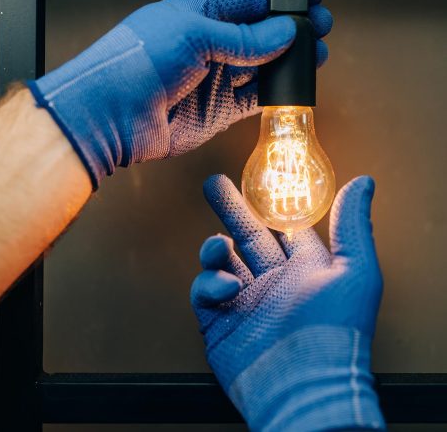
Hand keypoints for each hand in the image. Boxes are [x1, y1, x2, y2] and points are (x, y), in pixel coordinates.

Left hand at [27, 0, 331, 188]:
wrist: (112, 115)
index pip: (249, 0)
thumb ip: (243, 38)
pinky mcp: (216, 111)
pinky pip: (253, 100)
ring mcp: (213, 80)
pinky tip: (291, 88)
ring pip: (260, 69)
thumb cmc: (138, 62)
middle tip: (319, 29)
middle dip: (291, 32)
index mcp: (199, 14)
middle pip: (259, 35)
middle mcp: (208, 46)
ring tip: (314, 58)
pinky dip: (273, 95)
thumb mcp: (195, 35)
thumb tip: (284, 31)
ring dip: (286, 64)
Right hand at [191, 175, 384, 430]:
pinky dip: (208, 284)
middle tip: (214, 184)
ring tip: (217, 245)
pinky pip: (205, 293)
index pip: (283, 229)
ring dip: (214, 247)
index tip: (258, 180)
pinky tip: (224, 288)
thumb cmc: (335, 332)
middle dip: (231, 209)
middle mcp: (273, 283)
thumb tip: (365, 182)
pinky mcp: (220, 323)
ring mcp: (245, 302)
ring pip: (221, 261)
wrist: (303, 389)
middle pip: (246, 236)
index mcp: (303, 270)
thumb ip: (353, 226)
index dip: (270, 205)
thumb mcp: (354, 272)